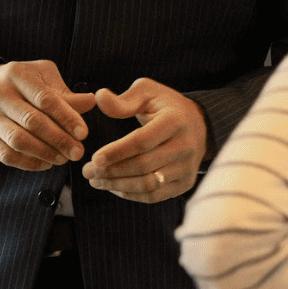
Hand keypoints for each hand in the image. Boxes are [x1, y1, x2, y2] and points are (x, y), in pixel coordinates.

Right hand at [0, 60, 94, 169]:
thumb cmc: (15, 84)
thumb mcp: (39, 77)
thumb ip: (63, 92)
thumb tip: (91, 102)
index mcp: (16, 74)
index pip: (45, 98)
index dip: (66, 117)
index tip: (83, 133)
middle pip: (33, 121)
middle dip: (59, 140)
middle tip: (77, 152)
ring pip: (19, 141)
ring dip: (45, 154)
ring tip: (63, 159)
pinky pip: (7, 155)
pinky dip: (29, 163)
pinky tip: (45, 164)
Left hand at [81, 79, 205, 201]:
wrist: (200, 124)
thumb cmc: (166, 106)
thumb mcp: (147, 92)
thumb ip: (123, 100)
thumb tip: (99, 97)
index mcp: (175, 121)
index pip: (142, 141)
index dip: (117, 152)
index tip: (94, 158)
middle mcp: (185, 147)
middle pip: (143, 166)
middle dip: (112, 171)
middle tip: (87, 171)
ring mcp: (187, 168)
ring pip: (148, 184)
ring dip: (117, 185)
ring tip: (95, 180)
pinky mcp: (185, 183)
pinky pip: (154, 196)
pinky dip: (130, 194)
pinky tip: (113, 187)